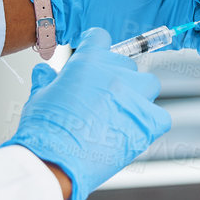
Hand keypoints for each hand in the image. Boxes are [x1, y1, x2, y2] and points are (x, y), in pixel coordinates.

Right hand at [3, 28, 171, 199]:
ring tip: (121, 114)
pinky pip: (160, 116)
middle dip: (115, 77)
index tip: (95, 59)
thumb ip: (46, 81)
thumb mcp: (39, 97)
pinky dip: (151, 122)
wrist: (55, 162)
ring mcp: (134, 97)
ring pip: (149, 84)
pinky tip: (134, 131)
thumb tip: (44, 72)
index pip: (101, 38)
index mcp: (88, 61)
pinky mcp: (147, 123)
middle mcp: (115, 74)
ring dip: (138, 95)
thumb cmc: (45, 131)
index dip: (96, 48)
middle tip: (102, 98)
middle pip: (127, 65)